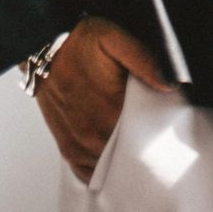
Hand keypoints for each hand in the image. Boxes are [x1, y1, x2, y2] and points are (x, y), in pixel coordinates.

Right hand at [31, 14, 180, 183]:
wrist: (42, 50)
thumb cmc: (81, 43)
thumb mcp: (115, 38)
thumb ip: (144, 60)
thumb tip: (170, 84)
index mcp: (111, 111)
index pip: (147, 138)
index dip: (160, 135)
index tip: (169, 129)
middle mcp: (94, 136)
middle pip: (129, 157)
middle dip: (144, 150)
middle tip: (156, 139)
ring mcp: (80, 146)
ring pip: (111, 167)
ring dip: (124, 160)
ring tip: (137, 149)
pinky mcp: (68, 149)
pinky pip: (89, 173)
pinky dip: (103, 170)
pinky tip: (114, 160)